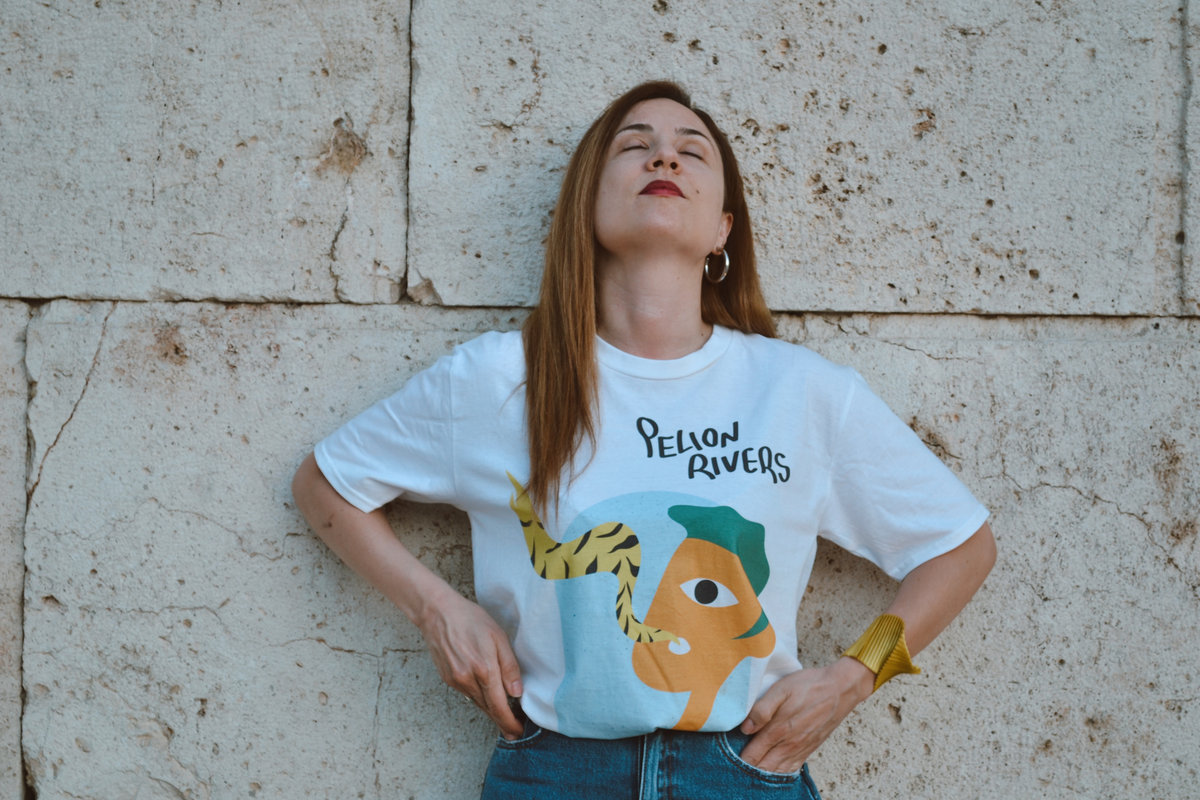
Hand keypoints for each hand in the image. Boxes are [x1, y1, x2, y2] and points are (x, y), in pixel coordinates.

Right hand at [417, 589, 524, 739]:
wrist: (438, 613)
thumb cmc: (470, 620)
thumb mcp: (498, 637)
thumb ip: (509, 666)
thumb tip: (517, 692)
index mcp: (484, 669)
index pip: (499, 706)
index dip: (509, 722)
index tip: (518, 732)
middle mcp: (468, 679)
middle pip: (488, 709)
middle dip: (502, 721)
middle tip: (514, 731)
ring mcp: (455, 681)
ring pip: (477, 703)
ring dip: (491, 711)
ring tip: (504, 717)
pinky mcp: (447, 679)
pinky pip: (467, 694)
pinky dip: (479, 699)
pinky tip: (487, 697)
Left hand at [738, 657, 873, 772]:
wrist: (839, 690)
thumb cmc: (808, 686)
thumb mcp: (781, 689)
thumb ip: (762, 709)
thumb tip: (745, 728)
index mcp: (779, 730)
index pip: (752, 756)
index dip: (738, 760)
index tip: (727, 757)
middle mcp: (789, 745)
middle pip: (763, 768)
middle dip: (748, 769)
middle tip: (735, 764)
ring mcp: (800, 749)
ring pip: (776, 772)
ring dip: (763, 772)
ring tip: (750, 769)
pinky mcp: (809, 749)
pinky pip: (791, 769)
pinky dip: (779, 773)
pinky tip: (772, 769)